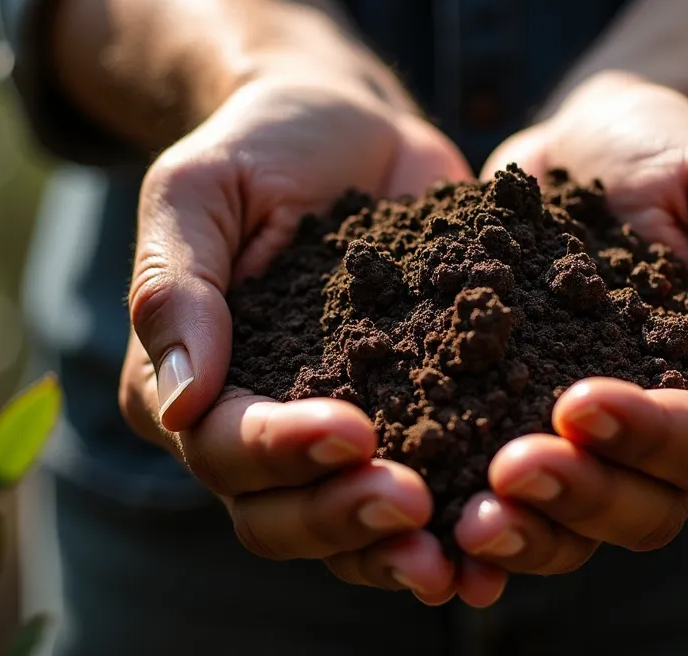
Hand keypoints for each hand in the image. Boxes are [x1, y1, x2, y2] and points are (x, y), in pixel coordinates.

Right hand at [118, 77, 491, 604]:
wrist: (352, 129)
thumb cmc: (261, 147)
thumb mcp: (201, 189)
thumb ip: (175, 284)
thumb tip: (178, 400)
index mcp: (190, 385)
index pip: (223, 448)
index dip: (282, 453)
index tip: (353, 430)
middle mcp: (258, 431)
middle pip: (280, 517)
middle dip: (344, 518)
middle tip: (412, 505)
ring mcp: (338, 437)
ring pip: (351, 531)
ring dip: (401, 551)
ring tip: (462, 558)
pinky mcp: (413, 423)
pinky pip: (429, 494)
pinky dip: (461, 524)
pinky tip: (513, 535)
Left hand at [455, 71, 687, 581]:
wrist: (589, 144)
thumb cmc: (671, 150)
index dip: (649, 435)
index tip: (577, 402)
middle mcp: (684, 437)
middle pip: (647, 507)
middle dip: (580, 496)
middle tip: (508, 472)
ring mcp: (609, 449)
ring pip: (582, 528)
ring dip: (529, 531)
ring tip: (465, 518)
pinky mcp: (538, 436)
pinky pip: (519, 505)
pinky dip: (482, 524)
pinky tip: (432, 524)